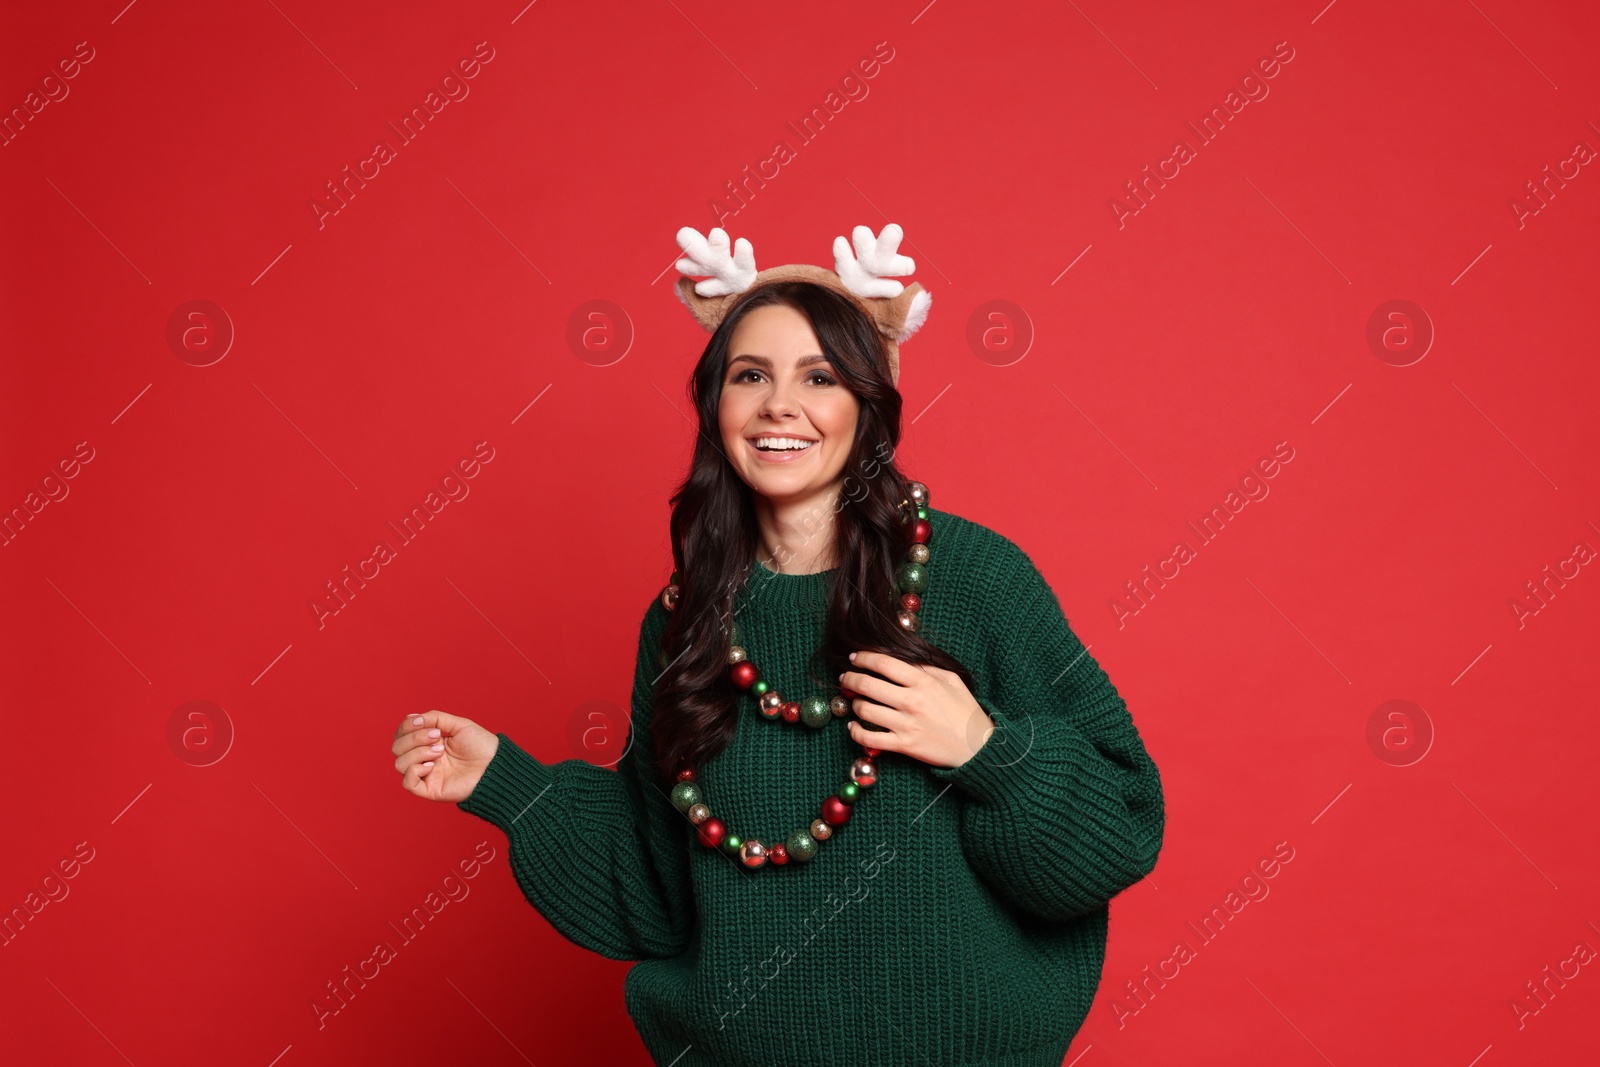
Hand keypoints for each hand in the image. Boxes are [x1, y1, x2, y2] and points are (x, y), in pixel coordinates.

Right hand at [391, 710, 499, 802]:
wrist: (495, 766)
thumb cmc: (481, 746)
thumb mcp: (458, 724)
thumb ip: (435, 718)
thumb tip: (411, 717)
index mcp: (428, 742)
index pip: (401, 734)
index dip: (405, 726)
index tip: (422, 721)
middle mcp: (423, 758)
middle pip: (397, 748)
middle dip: (413, 738)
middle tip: (437, 736)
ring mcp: (425, 774)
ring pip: (399, 764)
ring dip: (416, 752)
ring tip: (439, 751)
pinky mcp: (429, 789)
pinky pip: (407, 783)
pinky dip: (414, 770)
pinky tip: (431, 765)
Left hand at [838, 650, 994, 768]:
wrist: (978, 747)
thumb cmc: (966, 712)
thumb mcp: (952, 681)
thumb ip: (926, 668)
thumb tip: (903, 658)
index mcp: (923, 682)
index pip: (884, 664)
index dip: (864, 658)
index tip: (854, 658)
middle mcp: (912, 701)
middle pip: (868, 684)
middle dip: (850, 679)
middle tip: (845, 678)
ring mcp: (906, 724)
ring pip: (865, 710)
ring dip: (854, 704)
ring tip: (856, 702)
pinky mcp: (904, 746)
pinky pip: (869, 738)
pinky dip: (856, 732)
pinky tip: (854, 727)